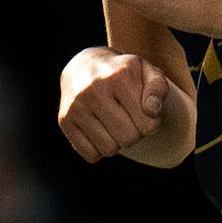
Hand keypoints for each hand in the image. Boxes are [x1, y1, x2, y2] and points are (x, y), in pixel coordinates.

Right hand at [58, 46, 172, 162]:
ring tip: (114, 124)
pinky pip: (91, 155)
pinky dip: (99, 150)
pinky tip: (99, 131)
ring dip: (117, 143)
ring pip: (109, 150)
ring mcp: (76, 106)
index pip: (149, 125)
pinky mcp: (64, 120)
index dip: (152, 123)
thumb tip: (152, 111)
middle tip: (129, 119)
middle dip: (134, 133)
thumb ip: (158, 89)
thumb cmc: (124, 74)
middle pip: (128, 138)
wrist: (84, 67)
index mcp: (119, 76)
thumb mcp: (147, 72)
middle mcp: (93, 89)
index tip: (144, 111)